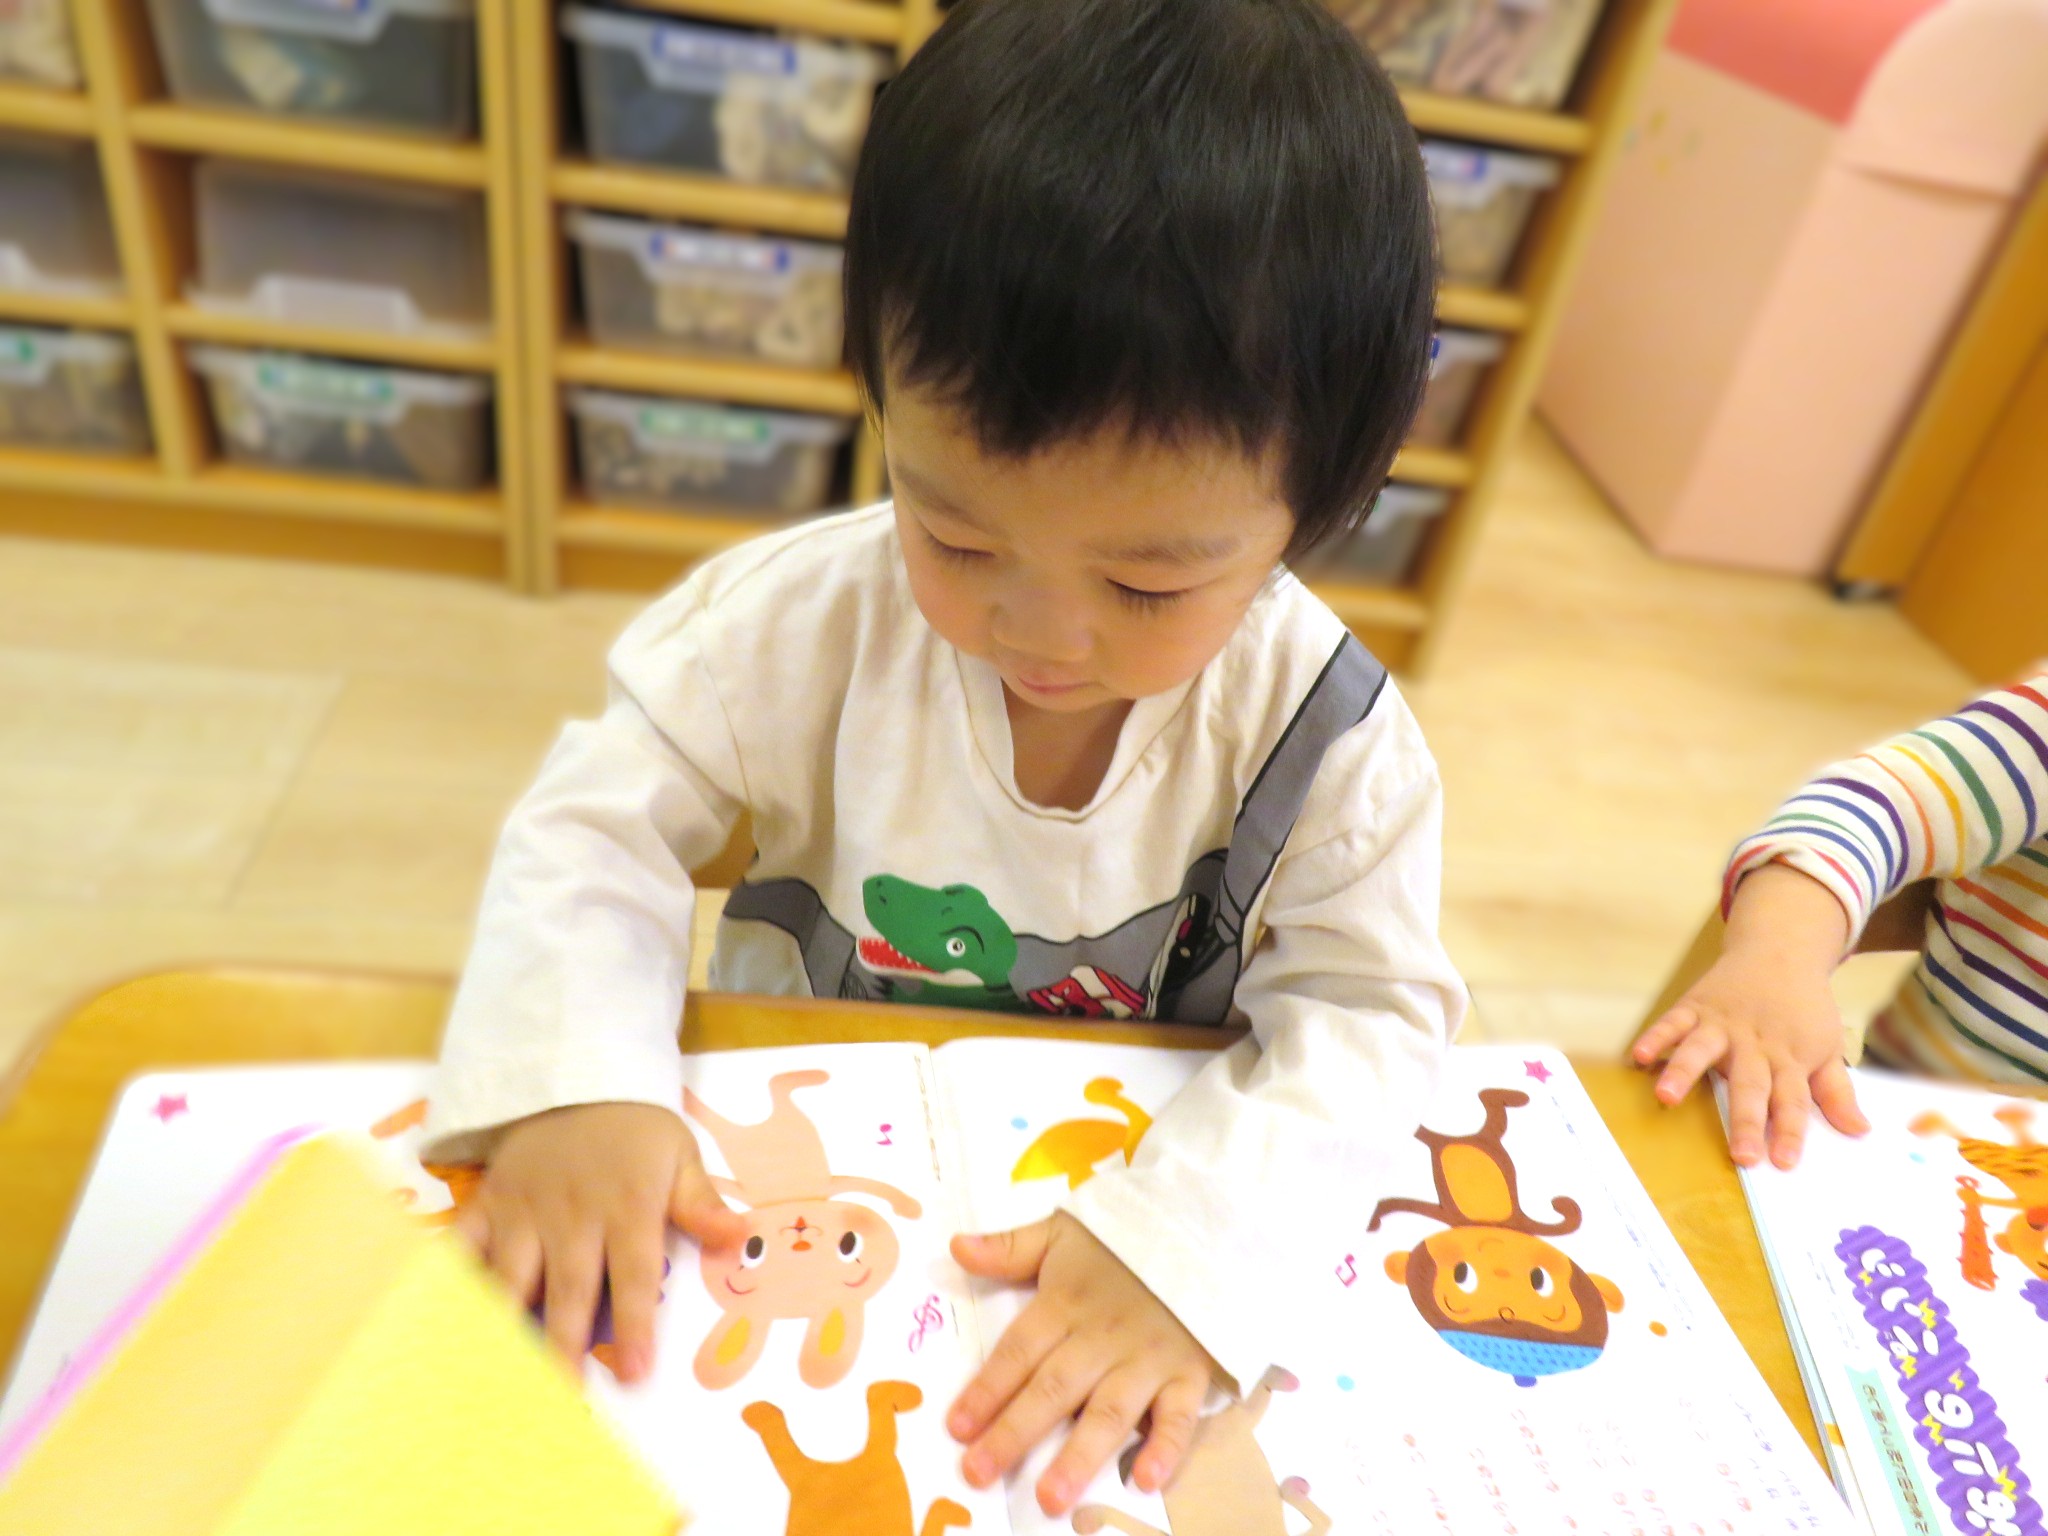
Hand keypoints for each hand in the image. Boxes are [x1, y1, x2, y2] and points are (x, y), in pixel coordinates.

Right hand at [453, 1101, 744, 1379]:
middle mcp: (572, 1215)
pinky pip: (462, 1245)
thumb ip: (702, 1203)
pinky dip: (448, 1280)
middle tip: (561, 1395)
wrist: (578, 1075)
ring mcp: (524, 1211)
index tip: (634, 1372)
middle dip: (565, 1345)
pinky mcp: (488, 1203)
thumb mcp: (681, 1155)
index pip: (633, 1273)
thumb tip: (739, 1236)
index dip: (635, 1324)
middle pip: (568, 1288)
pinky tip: (438, 1318)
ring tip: (499, 1373)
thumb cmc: (637, 1129)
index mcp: (627, 1206)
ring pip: (511, 1277)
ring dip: (505, 1327)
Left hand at [947, 1213, 1217, 1515]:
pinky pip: (1179, 1416)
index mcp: (1065, 1304)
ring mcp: (1147, 1359)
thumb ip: (1010, 1247)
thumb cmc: (1125, 1240)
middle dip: (1014, 1433)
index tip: (956, 1428)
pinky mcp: (1189, 1373)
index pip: (1018, 1352)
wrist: (1202, 1230)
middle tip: (979, 1473)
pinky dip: (1165, 1448)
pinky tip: (1144, 1480)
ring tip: (1051, 1497)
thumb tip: (955, 1247)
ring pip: (1108, 1412)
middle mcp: (1102, 1338)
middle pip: (1053, 1390)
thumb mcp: (1062, 1232)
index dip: (986, 1389)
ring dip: (1079, 1455)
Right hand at [1632, 864, 1868, 1168]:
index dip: (1789, 1131)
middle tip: (1741, 1155)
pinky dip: (1655, 1036)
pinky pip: (1673, 1022)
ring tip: (1667, 1098)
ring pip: (1701, 1049)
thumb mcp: (1827, 1047)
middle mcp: (1755, 1043)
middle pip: (1750, 1084)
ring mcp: (1723, 1024)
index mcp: (1790, 1057)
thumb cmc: (1804, 1008)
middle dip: (1745, 1120)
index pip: (1792, 1100)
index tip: (1784, 1162)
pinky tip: (1638, 1055)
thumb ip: (1838, 1092)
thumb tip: (1860, 1132)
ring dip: (1683, 1071)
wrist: (1780, 952)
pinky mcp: (1696, 1006)